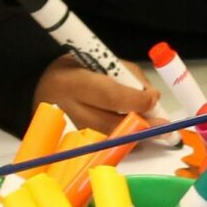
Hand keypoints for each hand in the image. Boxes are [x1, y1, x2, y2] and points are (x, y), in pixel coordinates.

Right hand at [36, 54, 160, 138]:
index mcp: (75, 83)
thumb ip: (127, 76)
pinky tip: (136, 135)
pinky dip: (125, 141)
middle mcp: (71, 111)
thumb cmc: (77, 69)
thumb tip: (151, 97)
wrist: (43, 86)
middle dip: (143, 125)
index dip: (136, 101)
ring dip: (137, 136)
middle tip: (164, 125)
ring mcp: (72, 131)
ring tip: (155, 130)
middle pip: (112, 124)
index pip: (110, 96)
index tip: (153, 99)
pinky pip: (106, 145)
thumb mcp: (99, 61)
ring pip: (111, 139)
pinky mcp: (75, 143)